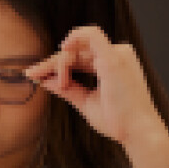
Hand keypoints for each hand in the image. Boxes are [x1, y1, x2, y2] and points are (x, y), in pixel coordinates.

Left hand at [26, 26, 168, 167]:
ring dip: (60, 62)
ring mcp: (117, 54)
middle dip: (50, 63)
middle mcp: (115, 55)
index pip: (77, 58)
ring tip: (60, 84)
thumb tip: (44, 79)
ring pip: (78, 46)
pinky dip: (74, 39)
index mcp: (110, 64)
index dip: (54, 65)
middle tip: (33, 74)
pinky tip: (63, 49)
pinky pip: (91, 36)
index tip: (34, 75)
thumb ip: (66, 88)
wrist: (135, 132)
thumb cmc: (116, 120)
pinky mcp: (114, 58)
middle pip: (75, 51)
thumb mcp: (84, 101)